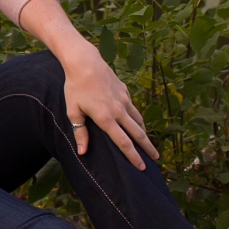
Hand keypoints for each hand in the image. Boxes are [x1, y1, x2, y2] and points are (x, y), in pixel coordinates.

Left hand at [61, 39, 156, 169]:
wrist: (85, 62)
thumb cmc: (75, 87)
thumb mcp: (73, 111)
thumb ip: (80, 132)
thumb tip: (82, 152)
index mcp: (106, 118)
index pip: (123, 142)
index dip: (133, 156)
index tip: (141, 166)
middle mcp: (118, 110)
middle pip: (137, 133)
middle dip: (147, 148)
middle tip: (155, 159)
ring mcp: (123, 100)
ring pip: (138, 121)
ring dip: (145, 134)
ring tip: (148, 144)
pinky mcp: (124, 92)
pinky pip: (133, 109)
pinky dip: (137, 119)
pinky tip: (137, 124)